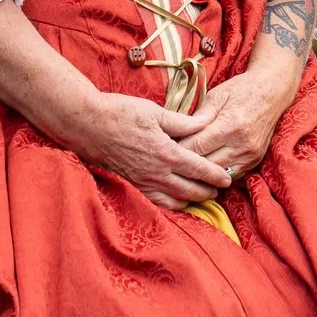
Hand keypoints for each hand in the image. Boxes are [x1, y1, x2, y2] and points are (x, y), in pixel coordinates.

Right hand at [68, 92, 232, 210]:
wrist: (87, 124)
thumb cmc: (120, 113)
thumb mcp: (155, 112)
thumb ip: (182, 122)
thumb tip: (205, 124)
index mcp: (167, 153)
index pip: (200, 169)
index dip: (216, 175)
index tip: (228, 178)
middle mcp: (157, 173)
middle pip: (191, 189)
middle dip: (208, 190)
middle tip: (220, 189)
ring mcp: (143, 182)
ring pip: (175, 200)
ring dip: (192, 200)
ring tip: (202, 196)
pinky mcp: (132, 185)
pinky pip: (157, 201)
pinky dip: (171, 204)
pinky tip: (175, 200)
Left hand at [181, 70, 296, 180]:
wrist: (272, 93)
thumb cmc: (242, 89)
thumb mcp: (217, 95)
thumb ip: (198, 117)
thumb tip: (179, 132)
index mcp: (229, 125)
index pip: (196, 147)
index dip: (178, 150)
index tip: (165, 149)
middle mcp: (241, 144)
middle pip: (206, 164)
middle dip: (187, 163)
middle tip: (171, 160)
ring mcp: (250, 155)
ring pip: (218, 174)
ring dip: (202, 173)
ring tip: (186, 168)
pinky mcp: (254, 161)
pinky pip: (231, 175)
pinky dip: (217, 173)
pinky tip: (205, 169)